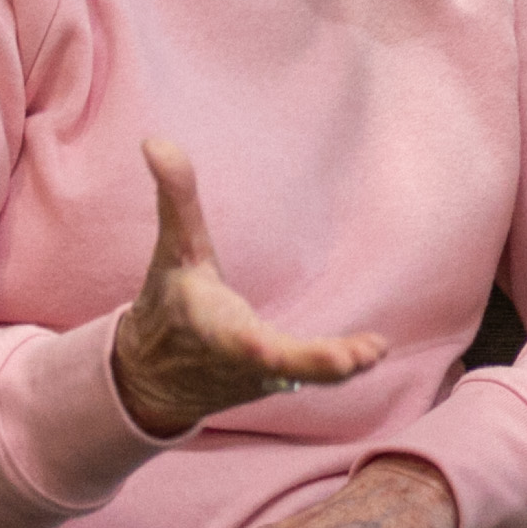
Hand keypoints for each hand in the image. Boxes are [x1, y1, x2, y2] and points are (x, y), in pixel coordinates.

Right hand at [111, 139, 386, 435]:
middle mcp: (233, 357)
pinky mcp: (274, 386)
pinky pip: (310, 379)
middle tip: (348, 359)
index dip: (246, 344)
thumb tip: (156, 141)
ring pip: (298, 378)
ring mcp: (255, 378)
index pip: (224, 336)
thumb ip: (176, 198)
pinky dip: (340, 369)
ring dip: (333, 368)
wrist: (151, 374)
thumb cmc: (169, 302)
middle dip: (308, 362)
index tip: (261, 345)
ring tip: (371, 352)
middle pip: (271, 364)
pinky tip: (375, 350)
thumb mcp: (175, 250)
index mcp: (205, 323)